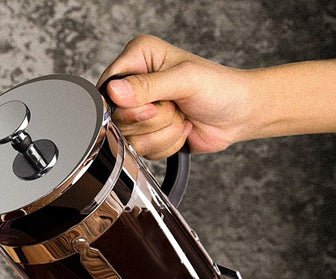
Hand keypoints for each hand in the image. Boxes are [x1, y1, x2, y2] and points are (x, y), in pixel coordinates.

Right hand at [98, 35, 250, 158]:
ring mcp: (139, 112)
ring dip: (162, 133)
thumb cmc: (219, 88)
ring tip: (180, 117)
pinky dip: (165, 145)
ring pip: (129, 138)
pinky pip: (142, 151)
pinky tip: (180, 130)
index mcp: (139, 58)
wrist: (238, 114)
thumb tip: (114, 91)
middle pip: (117, 117)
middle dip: (152, 120)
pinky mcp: (146, 135)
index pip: (108, 87)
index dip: (126, 104)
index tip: (152, 104)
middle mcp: (134, 84)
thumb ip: (148, 86)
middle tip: (174, 107)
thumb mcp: (184, 80)